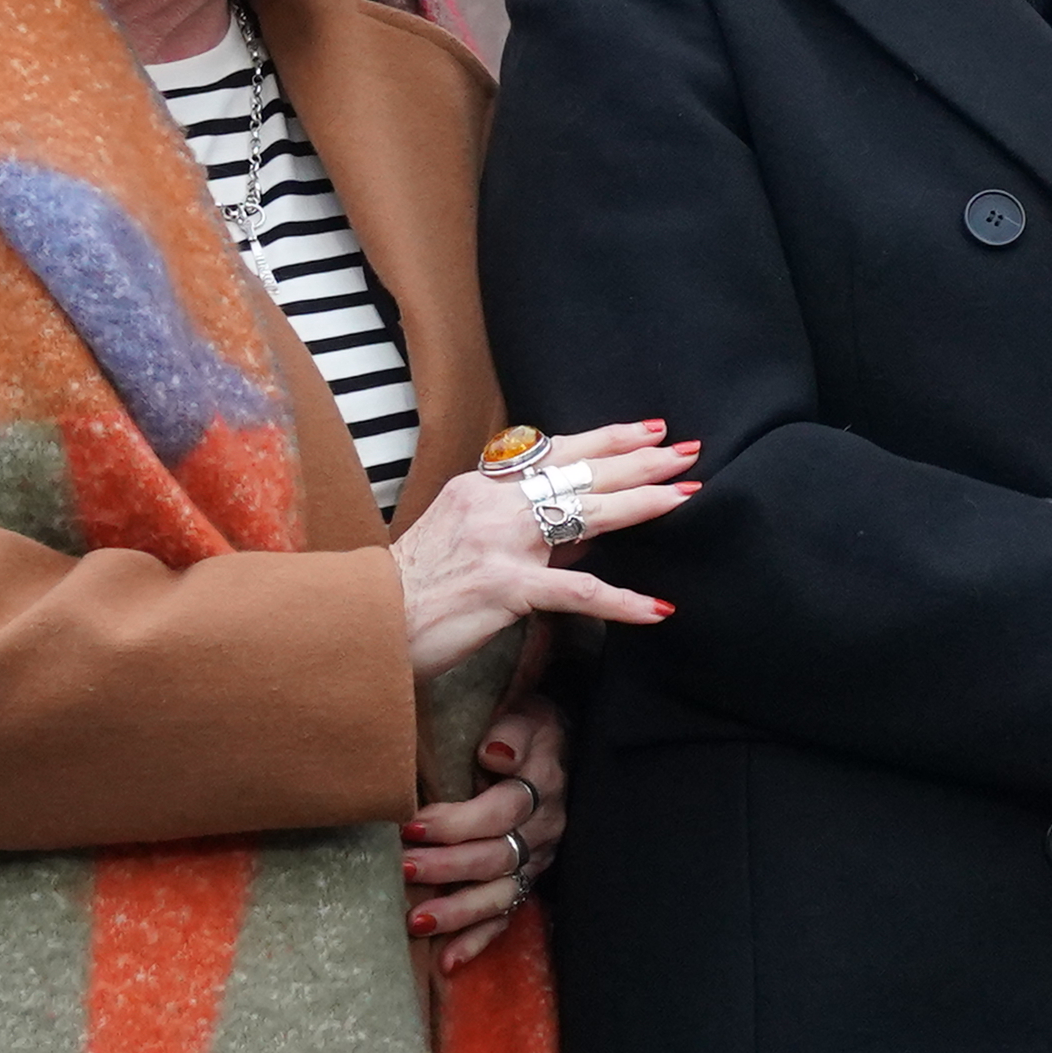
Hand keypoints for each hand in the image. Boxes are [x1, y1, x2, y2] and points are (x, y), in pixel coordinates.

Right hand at [391, 418, 698, 673]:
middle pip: (580, 474)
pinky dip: (621, 601)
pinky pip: (577, 592)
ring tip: (689, 496)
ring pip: (586, 516)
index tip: (651, 428)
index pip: (555, 452)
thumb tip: (585, 522)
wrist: (362, 624)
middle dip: (640, 461)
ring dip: (644, 505)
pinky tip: (657, 607)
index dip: (606, 439)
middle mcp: (492, 504)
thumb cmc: (415, 589)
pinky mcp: (503, 587)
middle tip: (689, 449)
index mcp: (481, 486)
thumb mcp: (465, 539)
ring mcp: (498, 544)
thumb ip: (523, 526)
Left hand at [406, 693, 567, 968]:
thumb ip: (513, 730)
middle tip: (403, 869)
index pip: (502, 811)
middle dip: (447, 867)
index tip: (412, 825)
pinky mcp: (526, 883)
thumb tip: (493, 752)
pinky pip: (505, 917)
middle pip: (497, 857)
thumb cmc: (532, 728)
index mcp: (543, 787)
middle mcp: (543, 831)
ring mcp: (536, 862)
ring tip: (417, 921)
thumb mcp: (529, 714)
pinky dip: (478, 940)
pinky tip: (448, 961)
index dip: (458, 822)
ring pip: (500, 894)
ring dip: (459, 911)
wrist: (563, 748)